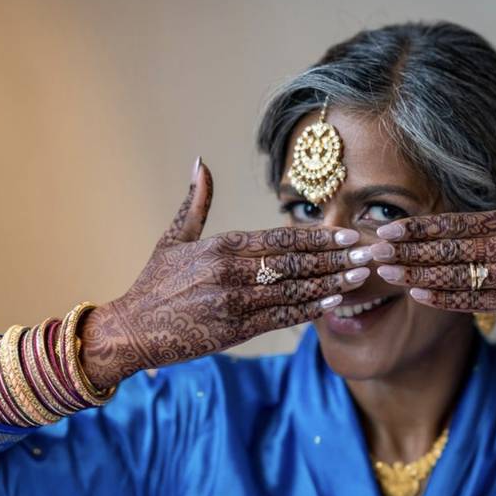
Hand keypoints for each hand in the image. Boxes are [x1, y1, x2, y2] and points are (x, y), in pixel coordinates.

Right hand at [79, 158, 369, 387]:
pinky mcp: (235, 330)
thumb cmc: (153, 285)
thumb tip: (201, 163)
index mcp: (221, 246)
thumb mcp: (173, 239)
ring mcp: (235, 302)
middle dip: (334, 257)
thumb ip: (195, 203)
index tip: (346, 233)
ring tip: (360, 275)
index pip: (280, 237)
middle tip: (366, 252)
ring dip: (330, 283)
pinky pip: (281, 318)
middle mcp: (231, 272)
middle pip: (294, 262)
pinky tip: (333, 303)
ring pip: (294, 290)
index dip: (317, 236)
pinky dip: (309, 310)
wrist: (130, 331)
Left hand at [371, 143, 495, 356]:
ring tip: (386, 274)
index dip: (420, 228)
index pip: (456, 224)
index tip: (389, 229)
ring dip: (417, 276)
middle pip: (448, 250)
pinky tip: (417, 296)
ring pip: (455, 277)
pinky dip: (444, 300)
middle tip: (373, 252)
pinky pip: (472, 302)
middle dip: (407, 252)